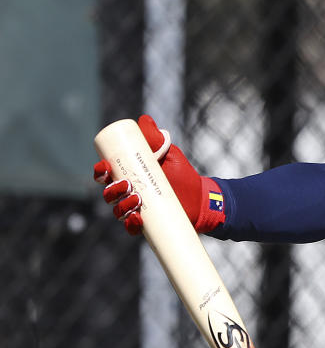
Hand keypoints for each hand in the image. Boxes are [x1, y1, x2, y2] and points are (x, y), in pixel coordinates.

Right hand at [94, 115, 225, 235]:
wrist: (201, 198)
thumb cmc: (182, 174)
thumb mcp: (169, 154)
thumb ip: (156, 139)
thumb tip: (144, 119)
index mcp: (129, 175)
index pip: (105, 174)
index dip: (99, 171)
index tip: (105, 168)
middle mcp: (128, 193)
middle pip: (108, 193)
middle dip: (111, 190)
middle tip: (127, 185)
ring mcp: (136, 210)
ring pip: (118, 210)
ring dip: (121, 207)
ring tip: (137, 199)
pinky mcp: (146, 224)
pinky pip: (131, 227)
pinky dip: (131, 225)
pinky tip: (137, 220)